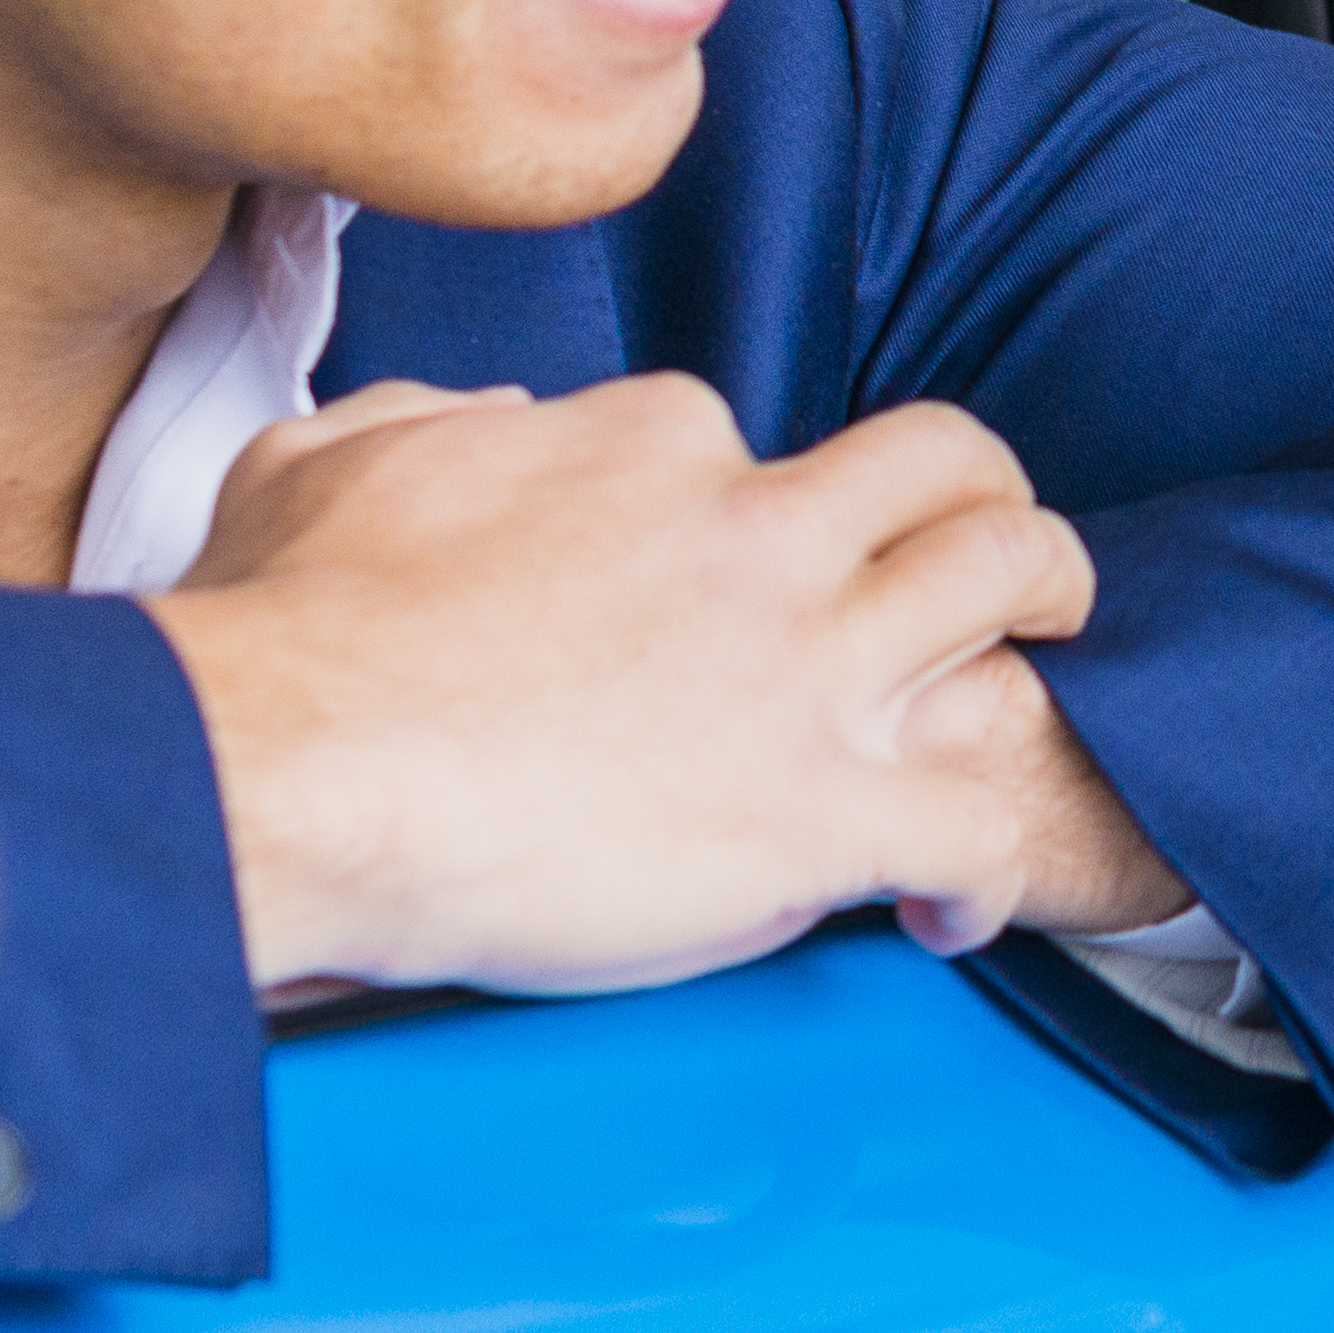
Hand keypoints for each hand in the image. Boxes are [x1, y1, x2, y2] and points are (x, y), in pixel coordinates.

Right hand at [142, 375, 1190, 996]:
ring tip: (1054, 654)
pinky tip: (953, 912)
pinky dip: (989, 867)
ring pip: (1006, 577)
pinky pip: (975, 821)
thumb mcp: (323, 460)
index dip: (754, 501)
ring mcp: (800, 667)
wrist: (287, 771)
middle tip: (995, 547)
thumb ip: (425, 422)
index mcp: (646, 446)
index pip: (747, 439)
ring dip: (1051, 605)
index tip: (735, 571)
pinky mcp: (816, 812)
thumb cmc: (280, 635)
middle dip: (988, 493)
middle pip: (945, 463)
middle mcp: (753, 531)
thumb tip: (485, 420)